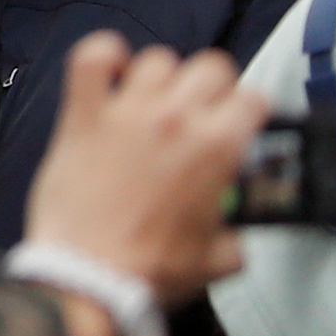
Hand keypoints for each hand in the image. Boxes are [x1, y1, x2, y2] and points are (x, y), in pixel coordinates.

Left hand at [22, 30, 256, 308]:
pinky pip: (91, 57)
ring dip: (161, 79)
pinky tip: (110, 74)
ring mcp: (126, 113)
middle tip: (199, 116)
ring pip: (157, 60)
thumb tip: (234, 222)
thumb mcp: (221, 258)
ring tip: (153, 106)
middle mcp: (176, 119)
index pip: (252, 98)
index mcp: (218, 148)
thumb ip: (238, 229)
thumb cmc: (152, 272)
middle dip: (212, 89)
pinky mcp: (83, 117)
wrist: (87, 279)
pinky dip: (103, 56)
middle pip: (210, 67)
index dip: (248, 113)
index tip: (237, 126)